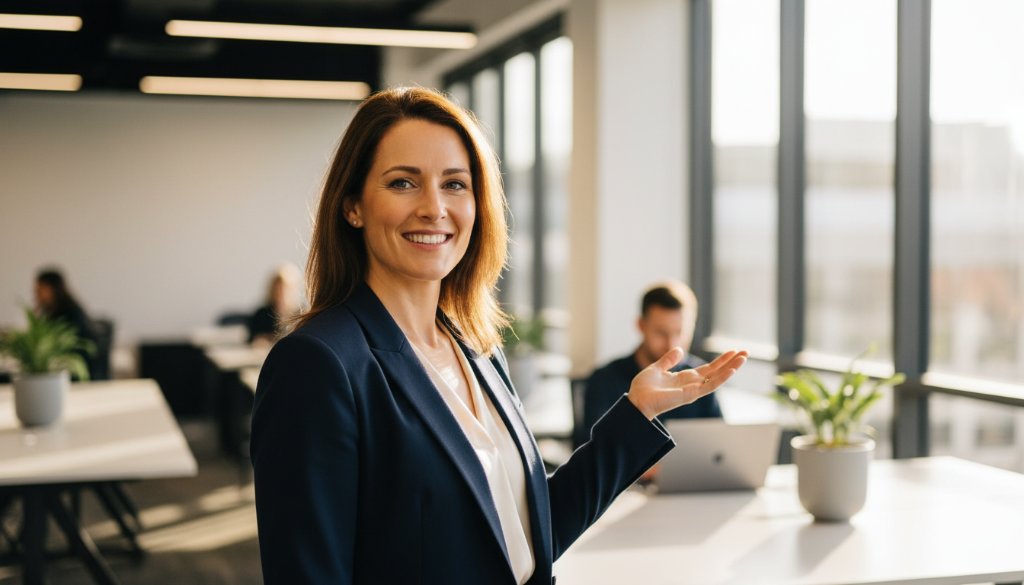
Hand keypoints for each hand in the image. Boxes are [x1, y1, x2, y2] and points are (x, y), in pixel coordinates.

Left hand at [627, 348, 747, 419]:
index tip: (733, 351)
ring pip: (718, 378)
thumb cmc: (643, 388)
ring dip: (731, 368)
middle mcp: (692, 385)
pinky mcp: (691, 394)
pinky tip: (732, 370)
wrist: (636, 400)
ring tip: (744, 358)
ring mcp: (693, 390)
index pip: (708, 369)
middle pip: (717, 372)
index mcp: (685, 379)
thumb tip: (678, 348)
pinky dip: (722, 378)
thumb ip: (668, 360)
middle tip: (746, 352)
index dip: (721, 360)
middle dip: (731, 363)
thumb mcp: (657, 368)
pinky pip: (710, 385)